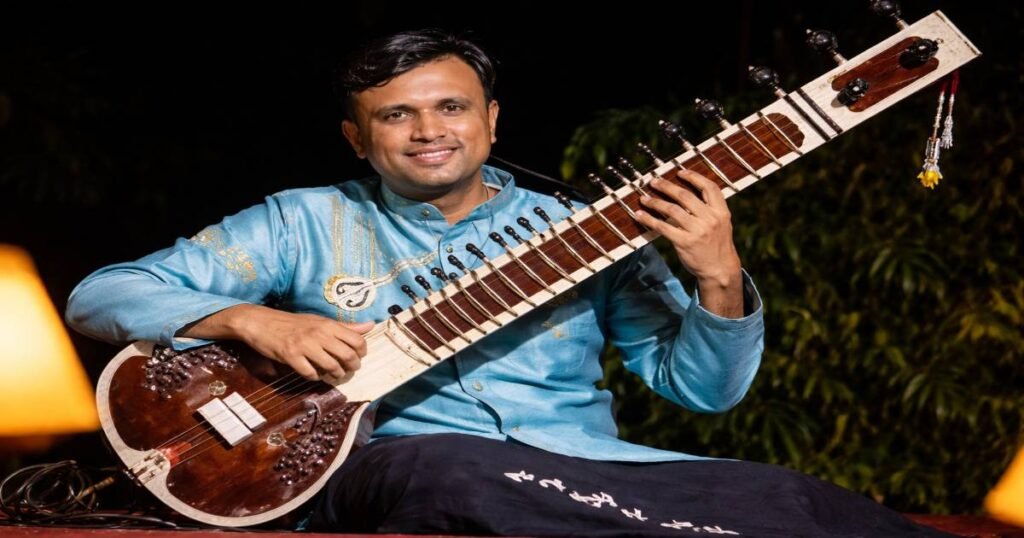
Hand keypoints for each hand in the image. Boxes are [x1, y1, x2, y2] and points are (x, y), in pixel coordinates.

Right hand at [180, 304, 373, 380]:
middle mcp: (319, 334)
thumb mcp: (320, 321)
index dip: (362, 352)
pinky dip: (315, 377)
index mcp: (328, 324)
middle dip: (352, 367)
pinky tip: (314, 373)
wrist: (261, 322)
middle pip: (348, 356)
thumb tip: (370, 325)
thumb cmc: (293, 323)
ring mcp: (305, 346)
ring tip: (334, 374)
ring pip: (332, 367)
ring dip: (336, 375)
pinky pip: (310, 373)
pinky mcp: (291, 357)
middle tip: (348, 370)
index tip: (357, 357)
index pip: (357, 340)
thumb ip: (346, 327)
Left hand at [636, 169, 743, 317]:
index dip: (694, 177)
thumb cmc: (717, 245)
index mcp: (721, 212)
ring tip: (643, 198)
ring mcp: (697, 231)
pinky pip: (663, 227)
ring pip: (671, 210)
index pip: (709, 187)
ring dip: (654, 202)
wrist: (720, 270)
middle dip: (666, 186)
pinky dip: (649, 220)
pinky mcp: (684, 242)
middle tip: (653, 181)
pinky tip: (640, 215)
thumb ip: (709, 209)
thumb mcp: (721, 224)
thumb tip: (686, 194)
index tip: (679, 172)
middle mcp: (710, 219)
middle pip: (685, 196)